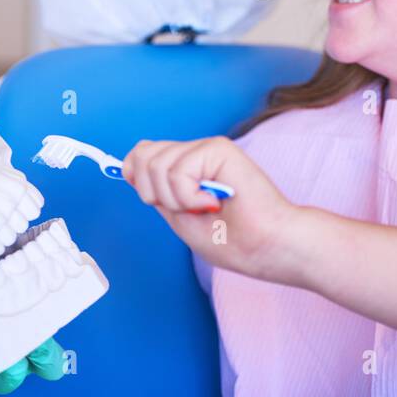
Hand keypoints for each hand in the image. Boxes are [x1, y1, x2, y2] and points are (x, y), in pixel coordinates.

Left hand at [121, 136, 298, 279]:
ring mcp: (206, 149)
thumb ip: (157, 191)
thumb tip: (128, 167)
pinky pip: (178, 170)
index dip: (134, 174)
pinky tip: (213, 202)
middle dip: (155, 194)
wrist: (267, 247)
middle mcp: (194, 154)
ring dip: (176, 199)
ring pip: (156, 165)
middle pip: (142, 156)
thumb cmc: (234, 240)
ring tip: (205, 207)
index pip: (141, 154)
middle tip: (187, 209)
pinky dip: (190, 197)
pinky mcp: (218, 148)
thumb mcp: (179, 216)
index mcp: (185, 169)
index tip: (152, 199)